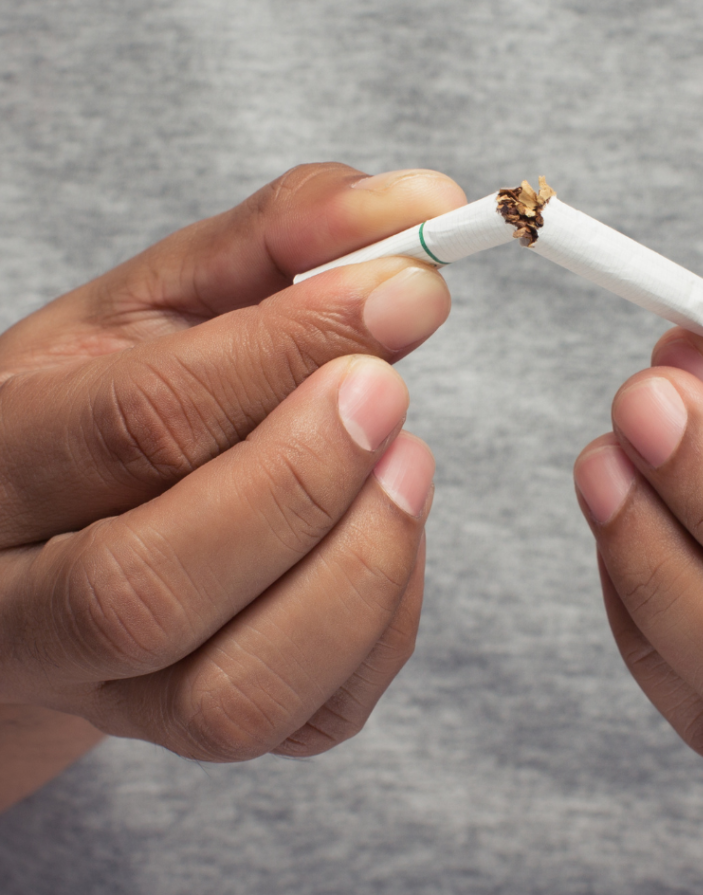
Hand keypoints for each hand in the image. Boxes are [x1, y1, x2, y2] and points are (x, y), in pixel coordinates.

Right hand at [0, 164, 463, 801]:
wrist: (60, 533)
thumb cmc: (112, 401)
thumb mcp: (169, 297)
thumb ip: (286, 235)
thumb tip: (424, 205)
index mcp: (0, 462)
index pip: (137, 421)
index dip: (289, 349)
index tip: (407, 288)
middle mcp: (30, 606)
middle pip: (150, 584)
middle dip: (304, 478)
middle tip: (393, 389)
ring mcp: (115, 695)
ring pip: (234, 690)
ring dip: (358, 564)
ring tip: (409, 459)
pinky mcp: (201, 733)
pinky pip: (315, 715)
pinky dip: (387, 616)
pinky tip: (390, 526)